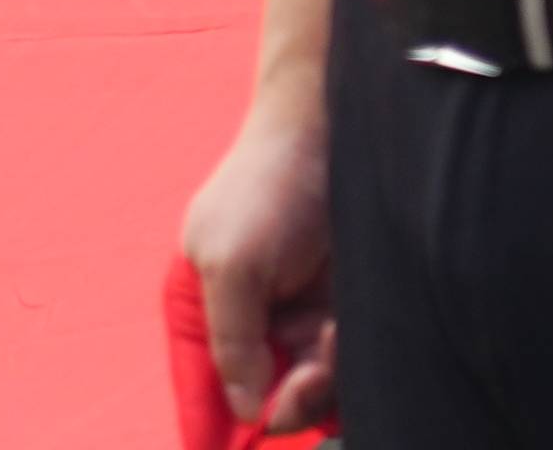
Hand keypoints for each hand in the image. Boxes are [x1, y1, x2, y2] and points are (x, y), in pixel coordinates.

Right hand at [180, 110, 339, 432]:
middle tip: (306, 379)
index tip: (247, 445)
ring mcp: (296, 323)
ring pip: (310, 391)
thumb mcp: (231, 262)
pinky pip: (345, 369)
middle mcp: (250, 325)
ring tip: (332, 331)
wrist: (336, 134)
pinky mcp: (339, 317)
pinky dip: (348, 360)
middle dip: (288, 399)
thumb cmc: (269, 187)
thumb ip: (231, 342)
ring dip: (325, 377)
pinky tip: (343, 325)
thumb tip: (245, 412)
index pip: (205, 392)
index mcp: (204, 311)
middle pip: (264, 404)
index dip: (220, 429)